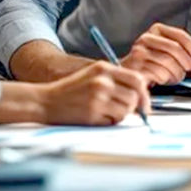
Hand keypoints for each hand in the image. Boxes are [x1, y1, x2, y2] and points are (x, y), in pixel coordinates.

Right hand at [0, 61, 150, 125]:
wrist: (46, 101)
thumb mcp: (92, 75)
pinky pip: (114, 120)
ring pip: (126, 110)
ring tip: (106, 113)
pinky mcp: (92, 112)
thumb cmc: (71, 91)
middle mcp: (102, 80)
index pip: (137, 79)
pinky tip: (97, 118)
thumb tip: (140, 95)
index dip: (144, 93)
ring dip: (121, 115)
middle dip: (134, 107)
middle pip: (134, 96)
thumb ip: (115, 80)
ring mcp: (97, 96)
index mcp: (104, 68)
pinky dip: (110, 122)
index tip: (144, 104)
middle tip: (125, 112)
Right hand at [120, 22, 190, 85]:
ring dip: (176, 73)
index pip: (180, 35)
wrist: (128, 73)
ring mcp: (139, 52)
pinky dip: (165, 79)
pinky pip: (158, 73)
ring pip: (168, 62)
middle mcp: (146, 38)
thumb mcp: (164, 49)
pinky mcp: (136, 66)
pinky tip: (163, 79)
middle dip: (187, 62)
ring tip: (175, 77)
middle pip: (175, 48)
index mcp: (156, 30)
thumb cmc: (149, 62)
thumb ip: (179, 49)